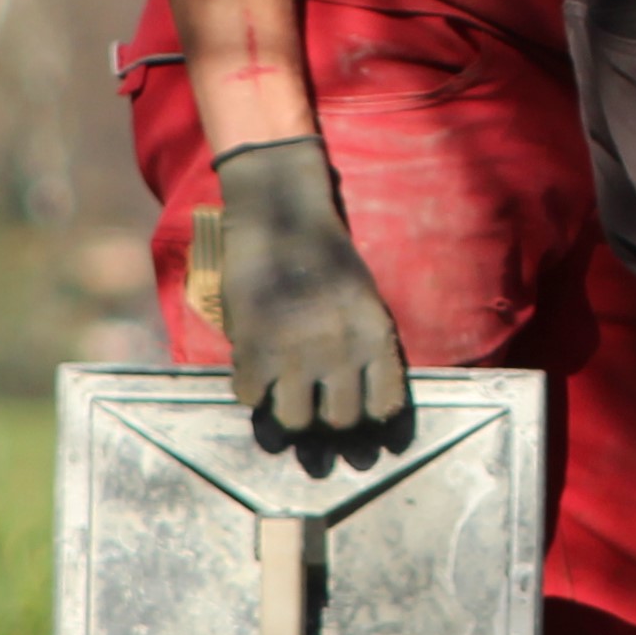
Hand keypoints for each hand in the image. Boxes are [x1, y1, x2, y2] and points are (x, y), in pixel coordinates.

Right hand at [210, 134, 408, 437]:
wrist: (282, 213)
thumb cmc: (327, 257)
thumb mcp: (365, 299)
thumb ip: (367, 348)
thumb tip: (367, 408)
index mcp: (374, 336)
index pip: (385, 407)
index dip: (370, 417)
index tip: (357, 413)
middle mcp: (339, 349)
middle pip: (341, 421)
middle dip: (329, 420)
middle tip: (316, 407)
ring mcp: (294, 352)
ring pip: (295, 421)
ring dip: (289, 412)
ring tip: (284, 395)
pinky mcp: (252, 347)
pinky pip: (250, 398)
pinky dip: (251, 389)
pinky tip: (255, 371)